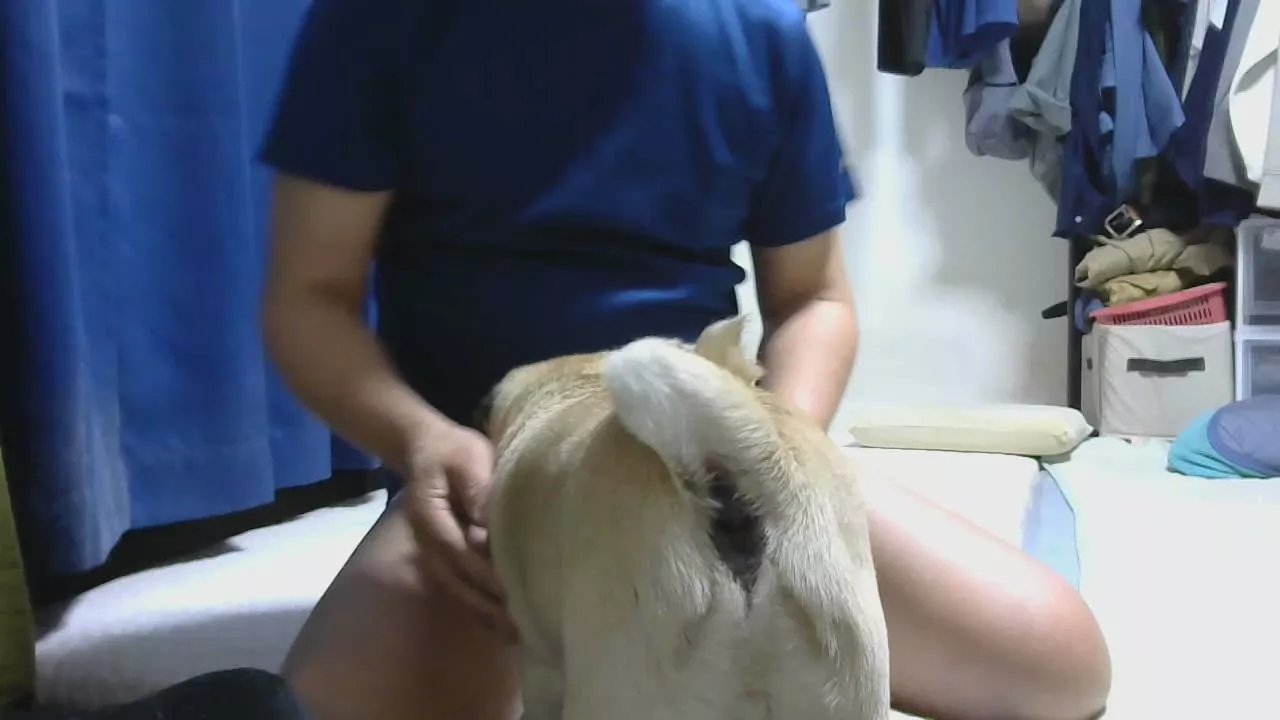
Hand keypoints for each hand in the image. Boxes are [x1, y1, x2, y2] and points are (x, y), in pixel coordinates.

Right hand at [402, 422, 512, 636]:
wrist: (428, 447)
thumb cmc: (453, 451)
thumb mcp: (466, 459)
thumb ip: (478, 490)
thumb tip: (491, 521)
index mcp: (430, 518)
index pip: (458, 551)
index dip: (484, 571)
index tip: (513, 588)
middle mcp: (428, 542)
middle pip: (458, 580)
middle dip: (488, 603)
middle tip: (521, 625)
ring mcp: (433, 553)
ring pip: (459, 588)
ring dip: (485, 611)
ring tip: (516, 633)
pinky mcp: (447, 555)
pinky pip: (461, 585)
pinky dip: (481, 605)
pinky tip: (501, 624)